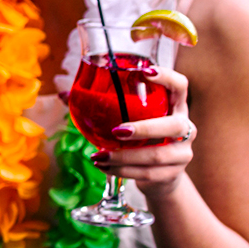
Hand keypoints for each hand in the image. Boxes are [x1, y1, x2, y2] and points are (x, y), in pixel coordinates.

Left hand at [90, 64, 194, 199]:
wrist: (160, 175)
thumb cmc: (140, 138)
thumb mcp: (128, 119)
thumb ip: (100, 106)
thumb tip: (63, 95)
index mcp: (174, 107)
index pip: (180, 86)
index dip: (167, 77)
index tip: (145, 72)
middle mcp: (185, 127)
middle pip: (173, 126)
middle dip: (145, 128)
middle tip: (116, 131)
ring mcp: (183, 153)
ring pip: (157, 155)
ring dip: (125, 157)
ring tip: (98, 156)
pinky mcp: (174, 173)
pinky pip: (148, 174)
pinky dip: (123, 171)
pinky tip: (104, 168)